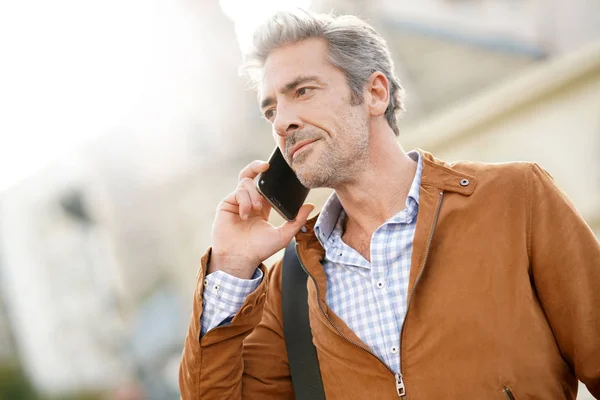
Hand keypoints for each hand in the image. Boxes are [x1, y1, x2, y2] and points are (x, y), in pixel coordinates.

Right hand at [210, 160, 313, 278]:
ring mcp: (237, 202)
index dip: (271, 176)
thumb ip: (297, 221)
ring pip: (246, 182)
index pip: (266, 185)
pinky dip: (245, 201)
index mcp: (263, 206)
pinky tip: (246, 215)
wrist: (240, 258)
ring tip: (257, 208)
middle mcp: (249, 201)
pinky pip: (238, 191)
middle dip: (257, 166)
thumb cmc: (259, 250)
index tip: (278, 169)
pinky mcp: (227, 204)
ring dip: (254, 193)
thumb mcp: (283, 235)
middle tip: (266, 165)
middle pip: (252, 175)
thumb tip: (311, 206)